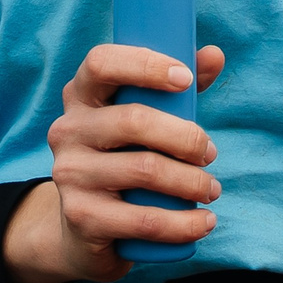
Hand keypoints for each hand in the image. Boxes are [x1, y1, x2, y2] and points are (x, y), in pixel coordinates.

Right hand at [2, 43, 225, 282]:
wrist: (83, 228)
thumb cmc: (124, 157)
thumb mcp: (146, 118)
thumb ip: (178, 88)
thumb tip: (215, 54)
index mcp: (81, 95)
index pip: (101, 63)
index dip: (145, 65)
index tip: (186, 79)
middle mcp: (68, 130)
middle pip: (133, 119)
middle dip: (186, 136)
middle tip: (210, 153)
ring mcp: (70, 174)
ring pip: (144, 170)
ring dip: (191, 182)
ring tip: (211, 189)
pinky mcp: (82, 217)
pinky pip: (143, 219)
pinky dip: (183, 223)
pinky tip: (204, 222)